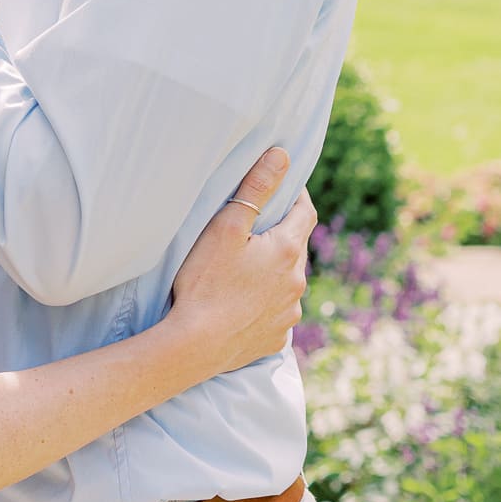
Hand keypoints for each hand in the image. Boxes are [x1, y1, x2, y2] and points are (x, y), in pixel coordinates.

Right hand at [170, 149, 314, 373]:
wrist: (194, 346)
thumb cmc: (205, 281)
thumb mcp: (226, 227)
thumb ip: (256, 189)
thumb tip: (282, 155)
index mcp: (287, 251)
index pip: (306, 212)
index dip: (297, 195)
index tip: (285, 185)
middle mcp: (296, 283)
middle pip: (297, 247)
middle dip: (282, 233)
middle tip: (256, 226)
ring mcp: (289, 314)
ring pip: (288, 281)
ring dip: (275, 269)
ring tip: (245, 266)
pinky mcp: (275, 338)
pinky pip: (277, 311)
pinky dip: (267, 300)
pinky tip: (243, 300)